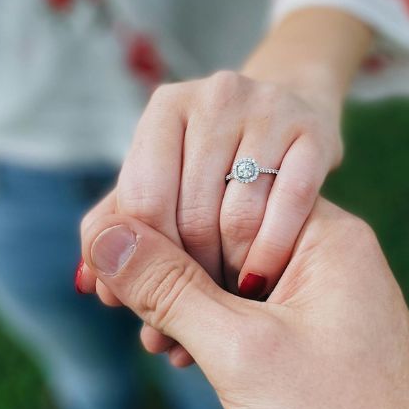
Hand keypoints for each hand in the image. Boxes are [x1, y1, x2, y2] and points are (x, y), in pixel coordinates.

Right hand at [78, 196, 408, 408]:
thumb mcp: (244, 354)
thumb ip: (170, 288)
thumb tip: (105, 235)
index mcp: (325, 234)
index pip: (222, 190)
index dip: (157, 221)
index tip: (104, 262)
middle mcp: (327, 255)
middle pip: (220, 232)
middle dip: (164, 268)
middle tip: (115, 307)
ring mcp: (321, 299)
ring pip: (226, 277)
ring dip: (179, 305)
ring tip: (155, 344)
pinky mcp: (311, 340)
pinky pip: (244, 314)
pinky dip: (206, 331)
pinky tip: (179, 357)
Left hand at [115, 69, 342, 298]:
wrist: (296, 111)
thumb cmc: (217, 161)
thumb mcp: (168, 180)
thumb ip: (124, 228)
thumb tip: (93, 285)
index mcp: (167, 106)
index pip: (142, 200)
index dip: (146, 261)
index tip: (151, 301)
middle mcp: (216, 95)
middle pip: (191, 213)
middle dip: (189, 275)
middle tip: (192, 313)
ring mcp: (269, 108)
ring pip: (240, 216)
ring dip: (230, 272)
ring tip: (225, 300)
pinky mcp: (315, 130)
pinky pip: (290, 206)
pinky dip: (271, 254)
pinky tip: (261, 281)